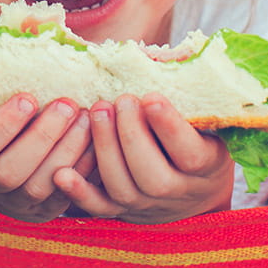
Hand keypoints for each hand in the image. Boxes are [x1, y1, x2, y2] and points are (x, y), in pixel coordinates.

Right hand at [0, 95, 93, 222]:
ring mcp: (13, 204)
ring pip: (38, 188)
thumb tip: (36, 44)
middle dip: (42, 136)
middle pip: (9, 172)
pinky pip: (63, 197)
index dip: (3, 125)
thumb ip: (6, 86)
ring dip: (67, 151)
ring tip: (86, 118)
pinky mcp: (41, 213)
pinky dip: (82, 168)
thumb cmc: (4, 119)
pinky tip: (96, 141)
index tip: (29, 97)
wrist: (7, 160)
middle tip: (68, 104)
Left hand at [52, 93, 234, 223]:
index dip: (170, 128)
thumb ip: (187, 95)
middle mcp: (178, 191)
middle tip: (120, 100)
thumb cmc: (197, 136)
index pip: (190, 154)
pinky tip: (61, 172)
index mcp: (206, 166)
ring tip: (97, 111)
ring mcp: (148, 205)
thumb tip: (163, 56)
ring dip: (106, 151)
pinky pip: (100, 209)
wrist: (192, 188)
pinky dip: (80, 193)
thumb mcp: (205, 119)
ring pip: (124, 189)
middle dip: (132, 136)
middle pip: (153, 177)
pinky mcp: (122, 211)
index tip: (151, 97)